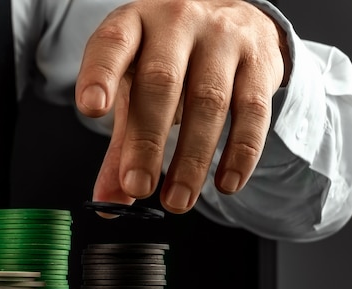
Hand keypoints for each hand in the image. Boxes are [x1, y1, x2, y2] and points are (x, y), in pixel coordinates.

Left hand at [76, 0, 289, 214]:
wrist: (231, 20)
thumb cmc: (168, 61)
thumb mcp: (134, 89)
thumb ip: (120, 146)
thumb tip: (108, 204)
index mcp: (134, 25)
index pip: (112, 44)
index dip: (100, 74)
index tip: (91, 109)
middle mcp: (177, 23)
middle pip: (161, 82)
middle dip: (147, 141)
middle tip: (138, 187)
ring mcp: (223, 38)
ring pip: (208, 101)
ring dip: (192, 159)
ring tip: (177, 200)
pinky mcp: (260, 61)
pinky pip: (253, 111)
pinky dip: (240, 153)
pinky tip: (226, 184)